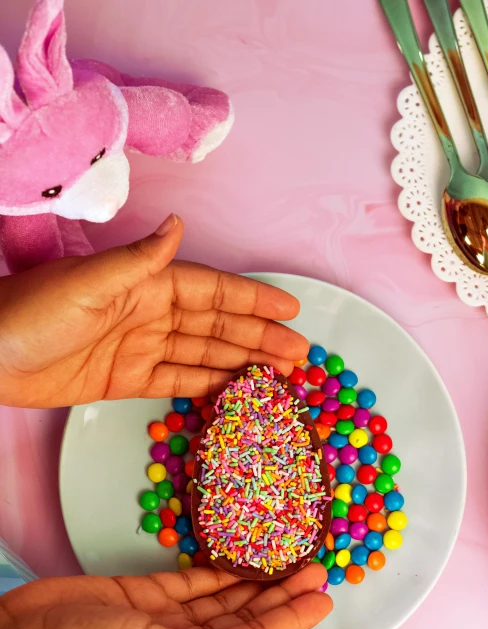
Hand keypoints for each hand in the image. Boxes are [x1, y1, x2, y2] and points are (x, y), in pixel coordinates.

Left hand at [0, 215, 307, 407]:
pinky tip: (235, 390)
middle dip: (259, 337)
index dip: (253, 300)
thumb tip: (178, 224)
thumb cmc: (32, 314)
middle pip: (217, 326)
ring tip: (280, 374)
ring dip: (241, 361)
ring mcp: (140, 348)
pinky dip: (207, 385)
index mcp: (145, 285)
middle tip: (299, 355)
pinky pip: (177, 381)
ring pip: (203, 354)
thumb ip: (139, 262)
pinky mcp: (126, 379)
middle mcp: (150, 314)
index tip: (290, 310)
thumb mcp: (87, 283)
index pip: (211, 291)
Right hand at [0, 564, 331, 628]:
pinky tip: (238, 559)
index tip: (324, 596)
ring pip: (222, 599)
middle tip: (315, 567)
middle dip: (281, 595)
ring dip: (254, 581)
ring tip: (287, 558)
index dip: (292, 619)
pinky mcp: (144, 595)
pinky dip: (215, 571)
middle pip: (246, 618)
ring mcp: (165, 619)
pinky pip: (191, 582)